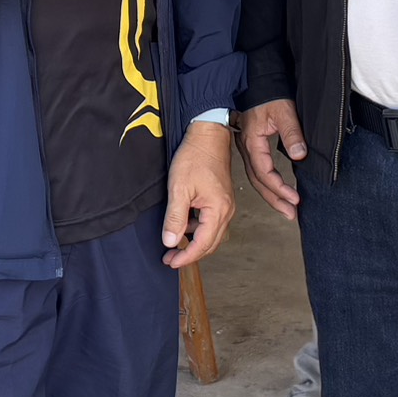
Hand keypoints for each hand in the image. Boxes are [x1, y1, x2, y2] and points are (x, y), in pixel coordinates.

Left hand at [162, 122, 234, 266]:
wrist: (208, 134)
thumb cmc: (196, 156)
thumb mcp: (179, 189)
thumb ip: (175, 218)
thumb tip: (171, 241)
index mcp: (218, 210)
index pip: (203, 244)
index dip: (186, 257)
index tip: (171, 262)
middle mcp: (226, 210)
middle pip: (211, 244)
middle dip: (190, 254)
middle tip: (170, 258)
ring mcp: (226, 204)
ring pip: (212, 234)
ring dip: (195, 242)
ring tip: (175, 243)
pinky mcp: (222, 198)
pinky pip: (212, 222)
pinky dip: (199, 229)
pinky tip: (185, 224)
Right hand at [235, 99, 306, 217]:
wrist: (257, 81)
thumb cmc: (268, 93)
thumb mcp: (284, 111)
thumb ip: (292, 133)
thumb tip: (299, 155)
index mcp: (252, 142)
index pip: (264, 172)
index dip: (279, 188)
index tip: (294, 199)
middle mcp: (247, 148)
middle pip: (258, 181)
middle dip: (275, 200)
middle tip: (291, 214)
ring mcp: (247, 148)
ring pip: (257, 178)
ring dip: (271, 195)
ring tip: (287, 209)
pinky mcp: (251, 147)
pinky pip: (257, 171)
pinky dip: (267, 184)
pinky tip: (277, 191)